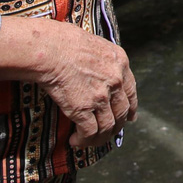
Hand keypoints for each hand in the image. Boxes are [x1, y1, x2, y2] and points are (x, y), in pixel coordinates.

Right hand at [0, 16, 136, 148]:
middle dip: (115, 126)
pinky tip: (75, 141)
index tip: (129, 117)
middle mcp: (116, 80)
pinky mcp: (83, 109)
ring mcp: (101, 96)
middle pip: (121, 112)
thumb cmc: (65, 42)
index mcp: (120, 63)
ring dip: (99, 138)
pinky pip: (90, 132)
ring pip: (107, 126)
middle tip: (107, 133)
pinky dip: (83, 141)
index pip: (131, 91)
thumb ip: (104, 61)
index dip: (130, 108)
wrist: (50, 49)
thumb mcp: (96, 45)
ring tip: (87, 141)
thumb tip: (99, 69)